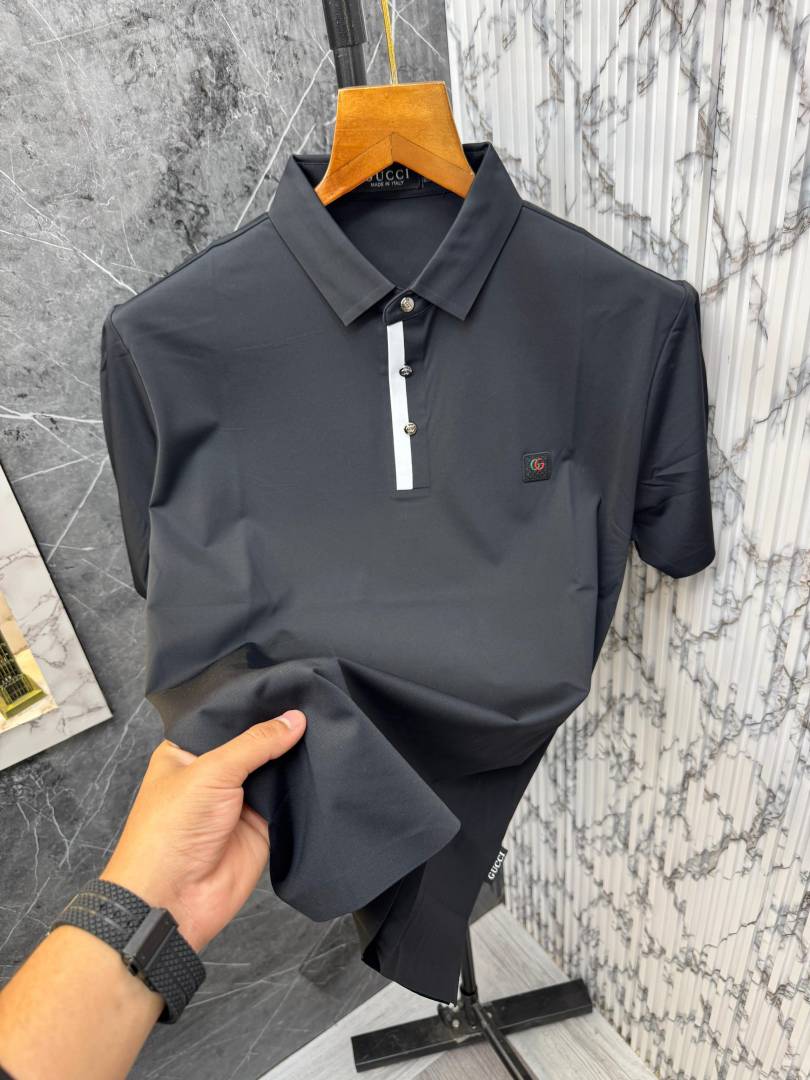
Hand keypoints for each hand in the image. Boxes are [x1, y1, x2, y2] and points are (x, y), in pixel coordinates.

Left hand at [101, 709, 306, 953]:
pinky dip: (303, 786)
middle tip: (314, 701)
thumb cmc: (168, 833)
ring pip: (274, 769)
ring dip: (294, 756)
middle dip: (280, 729)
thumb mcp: (211, 772)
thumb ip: (256, 743)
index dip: (254, 703)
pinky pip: (287, 799)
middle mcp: (213, 773)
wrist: (174, 900)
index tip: (289, 683)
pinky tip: (323, 763)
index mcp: (187, 752)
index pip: (226, 717)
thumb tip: (294, 719)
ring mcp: (238, 800)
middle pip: (254, 742)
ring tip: (326, 726)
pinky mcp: (261, 825)